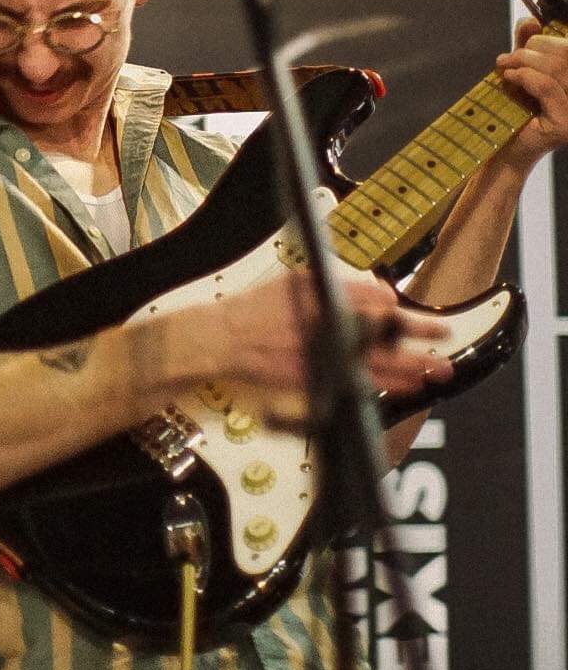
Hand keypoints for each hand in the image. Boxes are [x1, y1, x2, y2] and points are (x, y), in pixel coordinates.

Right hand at [176, 268, 452, 430]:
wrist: (226, 339)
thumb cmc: (260, 307)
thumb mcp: (301, 280)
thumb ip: (345, 286)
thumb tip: (383, 294)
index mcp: (328, 306)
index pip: (379, 313)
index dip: (408, 321)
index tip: (430, 325)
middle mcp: (329, 335)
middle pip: (384, 346)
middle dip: (418, 352)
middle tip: (443, 356)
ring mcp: (322, 361)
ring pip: (375, 370)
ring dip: (407, 374)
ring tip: (431, 375)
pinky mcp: (314, 382)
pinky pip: (355, 385)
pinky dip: (380, 386)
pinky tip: (397, 388)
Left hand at [496, 19, 567, 170]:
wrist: (503, 147)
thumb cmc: (517, 108)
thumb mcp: (525, 68)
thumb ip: (530, 44)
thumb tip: (531, 21)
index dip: (555, 38)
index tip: (531, 39)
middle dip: (536, 47)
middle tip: (510, 55)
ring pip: (558, 68)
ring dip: (525, 61)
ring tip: (506, 66)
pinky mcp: (565, 124)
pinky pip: (547, 87)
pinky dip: (525, 76)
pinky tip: (510, 78)